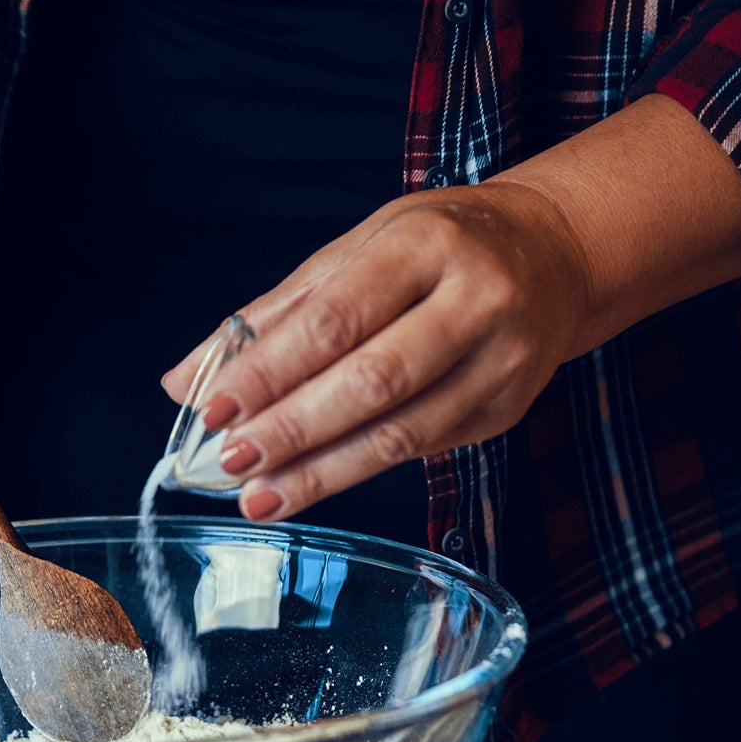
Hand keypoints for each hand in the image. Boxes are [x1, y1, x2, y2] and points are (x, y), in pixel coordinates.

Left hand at [161, 180, 590, 521]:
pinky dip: (360, 469)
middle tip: (231, 464)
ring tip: (261, 497)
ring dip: (322, 472)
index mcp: (426, 244)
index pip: (336, 318)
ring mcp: (501, 361)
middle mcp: (476, 300)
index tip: (212, 410)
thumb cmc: (441, 245)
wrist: (554, 255)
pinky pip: (423, 448)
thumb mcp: (360, 249)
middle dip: (292, 430)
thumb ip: (275, 314)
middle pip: (372, 381)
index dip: (270, 371)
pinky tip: (313, 482)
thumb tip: (185, 379)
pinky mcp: (507, 409)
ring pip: (402, 432)